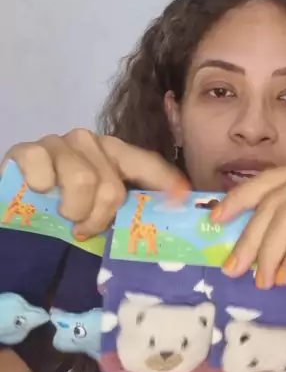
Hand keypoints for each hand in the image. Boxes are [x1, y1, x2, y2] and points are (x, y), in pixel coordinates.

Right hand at [1, 130, 189, 238]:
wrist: (10, 205)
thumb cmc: (57, 210)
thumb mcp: (94, 210)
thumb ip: (121, 211)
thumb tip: (161, 222)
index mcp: (113, 154)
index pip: (147, 163)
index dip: (167, 182)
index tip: (182, 200)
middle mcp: (90, 142)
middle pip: (112, 186)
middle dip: (99, 218)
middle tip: (84, 229)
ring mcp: (59, 143)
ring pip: (83, 182)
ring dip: (72, 211)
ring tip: (62, 216)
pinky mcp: (29, 150)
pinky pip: (46, 174)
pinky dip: (43, 191)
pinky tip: (39, 193)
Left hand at [211, 156, 285, 322]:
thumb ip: (273, 224)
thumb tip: (223, 226)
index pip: (272, 179)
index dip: (240, 198)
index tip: (215, 221)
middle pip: (281, 199)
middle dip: (251, 236)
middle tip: (234, 268)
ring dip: (270, 252)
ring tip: (261, 279)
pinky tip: (284, 278)